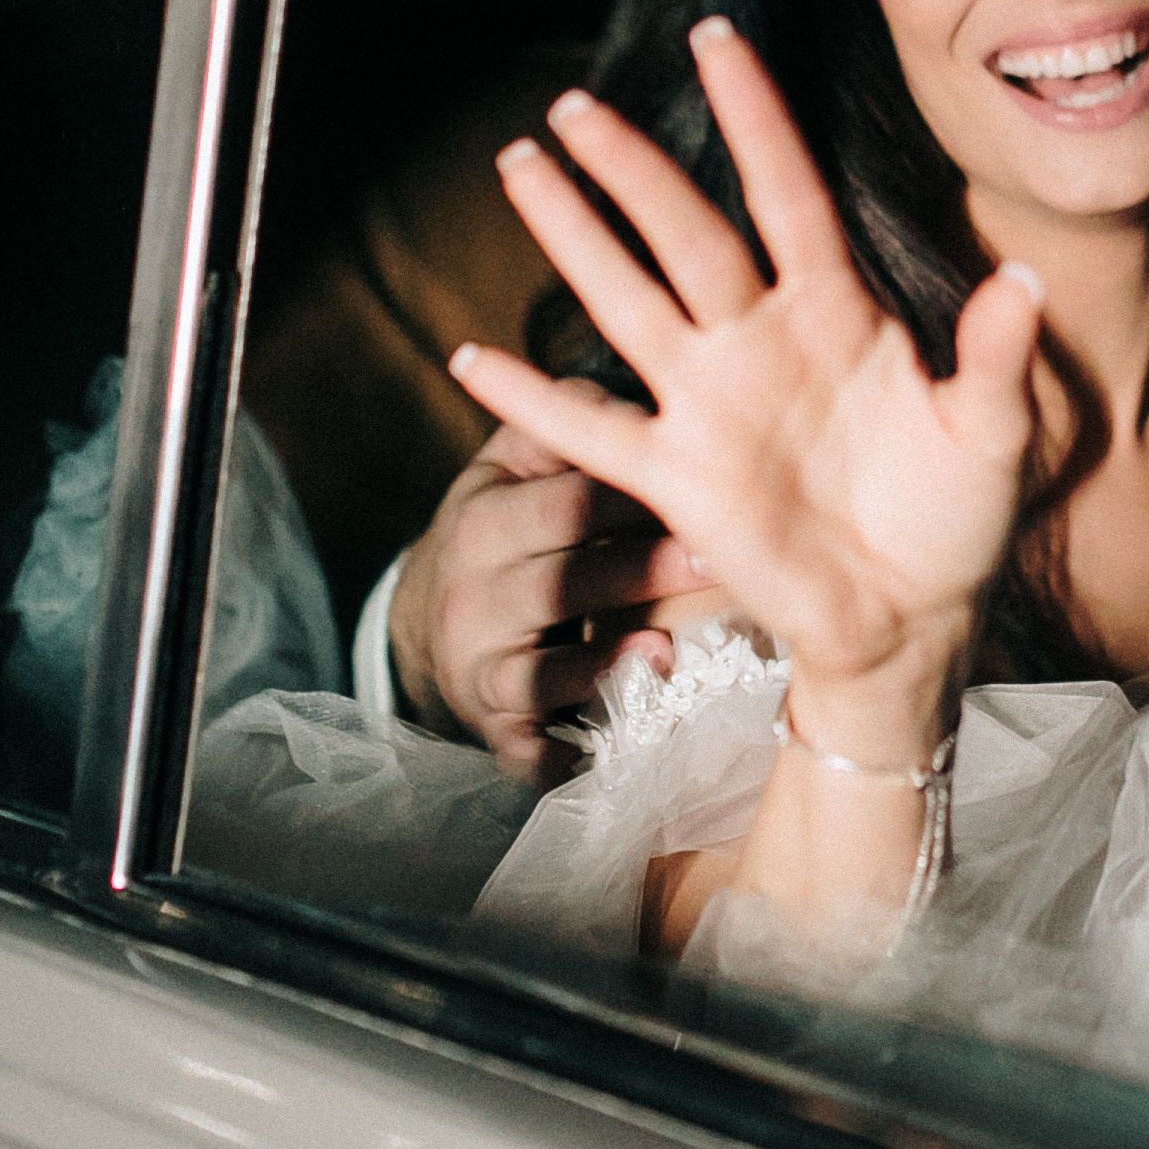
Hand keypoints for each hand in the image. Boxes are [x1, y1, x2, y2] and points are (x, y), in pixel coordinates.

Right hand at [387, 401, 698, 784]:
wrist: (430, 624)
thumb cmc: (504, 530)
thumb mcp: (511, 469)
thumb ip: (562, 424)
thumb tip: (625, 389)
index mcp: (483, 521)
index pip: (558, 506)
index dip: (626, 496)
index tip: (701, 483)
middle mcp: (475, 597)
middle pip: (558, 585)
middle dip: (636, 571)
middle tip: (718, 558)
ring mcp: (481, 671)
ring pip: (540, 673)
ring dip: (602, 668)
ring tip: (665, 657)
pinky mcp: (497, 733)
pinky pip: (529, 752)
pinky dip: (566, 759)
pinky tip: (619, 755)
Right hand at [448, 19, 1043, 767]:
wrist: (913, 621)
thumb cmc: (957, 519)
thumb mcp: (994, 434)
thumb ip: (999, 356)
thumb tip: (1022, 279)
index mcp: (841, 313)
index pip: (787, 194)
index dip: (753, 118)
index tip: (718, 39)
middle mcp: (762, 341)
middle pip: (685, 233)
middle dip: (632, 167)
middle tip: (573, 105)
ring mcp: (712, 405)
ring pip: (628, 301)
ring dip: (573, 236)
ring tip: (520, 167)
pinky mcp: (681, 478)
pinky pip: (592, 432)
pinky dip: (531, 402)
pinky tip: (471, 362)